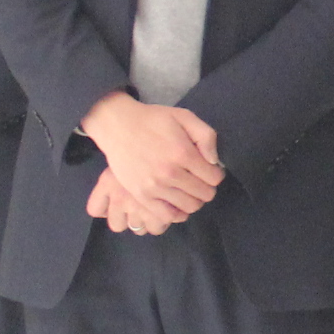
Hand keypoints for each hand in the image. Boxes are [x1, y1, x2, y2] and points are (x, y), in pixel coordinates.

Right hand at [81, 92, 222, 224]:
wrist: (118, 126)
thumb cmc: (153, 120)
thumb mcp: (184, 116)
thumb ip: (206, 136)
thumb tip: (214, 162)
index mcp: (183, 153)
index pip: (214, 178)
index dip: (216, 173)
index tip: (209, 169)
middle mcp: (170, 173)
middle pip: (205, 194)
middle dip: (207, 187)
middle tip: (199, 180)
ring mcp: (155, 187)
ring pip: (190, 207)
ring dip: (195, 200)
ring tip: (189, 190)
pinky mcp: (142, 196)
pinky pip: (168, 216)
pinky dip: (178, 213)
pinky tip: (178, 203)